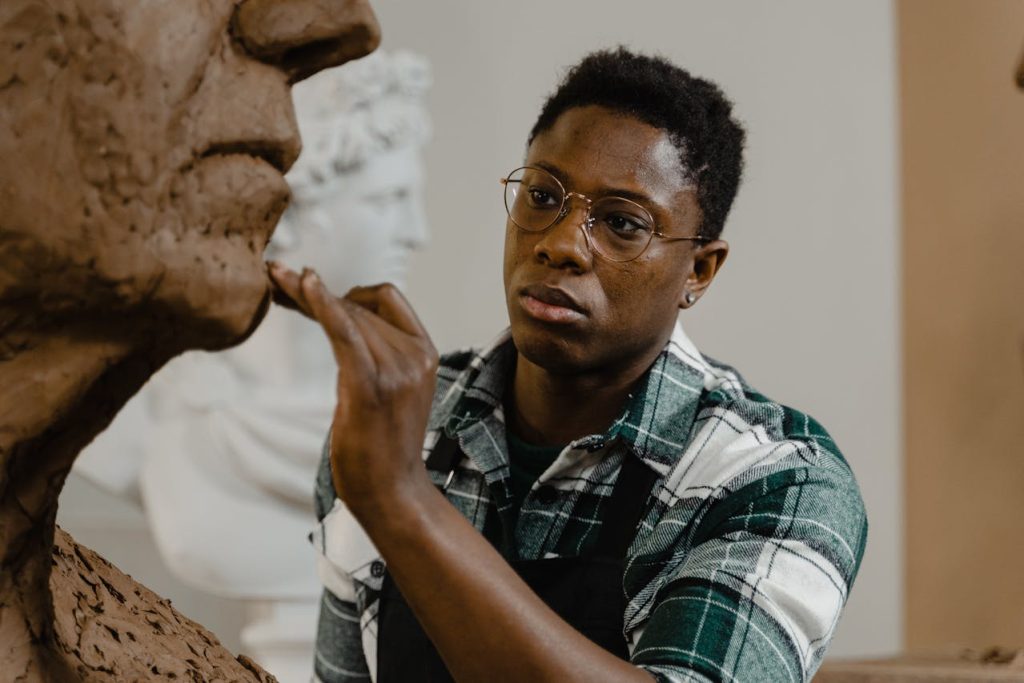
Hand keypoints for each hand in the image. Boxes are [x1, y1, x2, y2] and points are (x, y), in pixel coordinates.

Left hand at [268, 261, 437, 512]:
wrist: (392, 492)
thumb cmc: (383, 446)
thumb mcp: (391, 390)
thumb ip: (378, 355)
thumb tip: (341, 324)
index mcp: (425, 352)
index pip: (387, 298)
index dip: (349, 289)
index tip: (312, 289)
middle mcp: (414, 355)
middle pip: (360, 303)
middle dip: (316, 289)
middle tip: (278, 279)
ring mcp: (395, 370)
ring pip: (347, 312)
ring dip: (306, 291)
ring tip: (275, 279)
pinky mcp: (369, 385)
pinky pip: (344, 331)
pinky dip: (322, 303)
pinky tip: (303, 284)